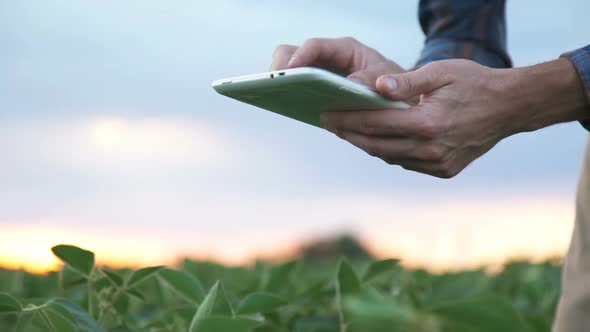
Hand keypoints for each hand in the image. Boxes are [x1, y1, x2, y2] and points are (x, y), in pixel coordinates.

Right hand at [270, 37, 405, 89]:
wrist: (400, 99)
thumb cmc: (395, 85)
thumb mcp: (390, 80)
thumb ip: (373, 80)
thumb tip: (353, 86)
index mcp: (344, 50)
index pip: (316, 46)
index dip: (301, 56)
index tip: (293, 70)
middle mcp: (327, 59)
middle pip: (291, 54)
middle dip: (281, 67)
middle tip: (275, 84)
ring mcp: (317, 76)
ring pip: (289, 73)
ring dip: (280, 84)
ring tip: (276, 97)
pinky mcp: (315, 93)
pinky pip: (295, 92)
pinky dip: (288, 98)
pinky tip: (287, 109)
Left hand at [320, 58, 588, 177]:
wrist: (509, 107)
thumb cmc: (473, 83)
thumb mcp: (441, 72)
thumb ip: (406, 82)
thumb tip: (374, 87)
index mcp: (428, 123)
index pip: (375, 123)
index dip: (347, 118)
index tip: (326, 114)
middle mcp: (431, 149)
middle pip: (376, 144)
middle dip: (349, 133)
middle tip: (329, 123)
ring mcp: (438, 163)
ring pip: (389, 156)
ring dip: (366, 144)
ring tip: (348, 131)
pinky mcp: (444, 170)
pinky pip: (406, 162)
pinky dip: (389, 152)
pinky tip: (377, 140)